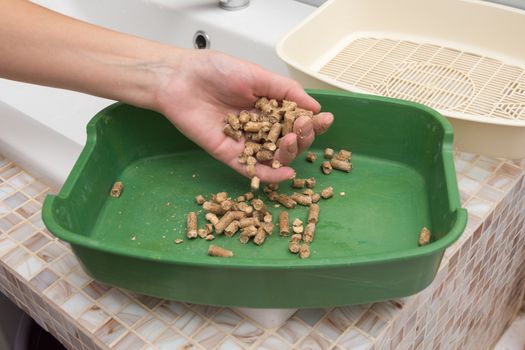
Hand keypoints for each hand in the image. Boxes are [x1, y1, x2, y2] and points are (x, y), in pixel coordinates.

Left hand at [154, 49, 332, 182]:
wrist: (181, 79)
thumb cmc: (215, 71)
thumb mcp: (257, 75)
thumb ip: (286, 91)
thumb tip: (314, 106)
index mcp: (270, 108)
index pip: (297, 121)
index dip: (312, 123)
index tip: (325, 119)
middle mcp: (260, 127)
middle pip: (290, 142)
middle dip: (302, 137)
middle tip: (302, 127)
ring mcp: (246, 142)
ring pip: (274, 157)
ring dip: (289, 153)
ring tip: (291, 142)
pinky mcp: (229, 154)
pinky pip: (251, 170)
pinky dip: (269, 174)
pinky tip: (285, 172)